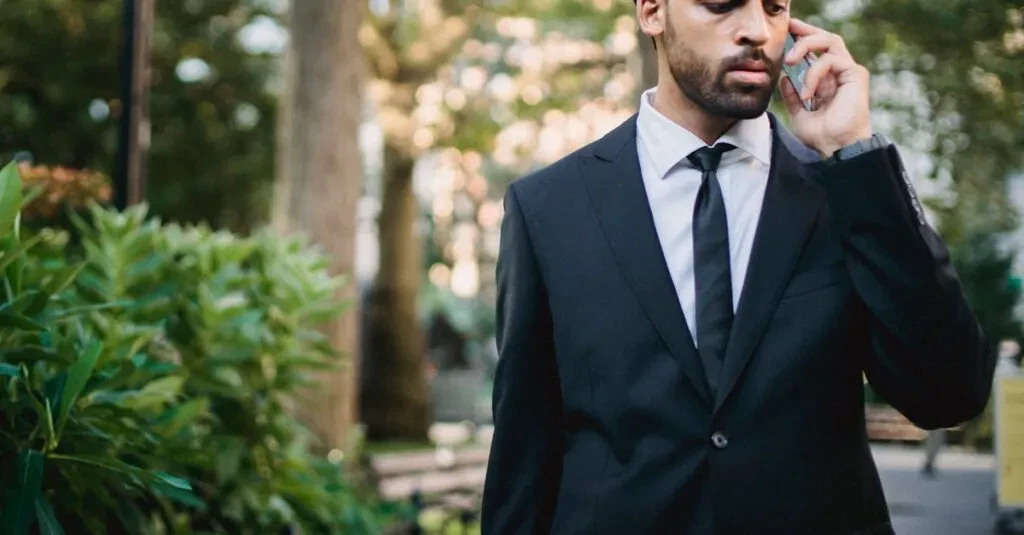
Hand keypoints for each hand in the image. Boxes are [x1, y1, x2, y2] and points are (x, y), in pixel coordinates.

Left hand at [780, 19, 872, 157]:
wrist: (836, 149)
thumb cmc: (821, 136)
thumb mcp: (799, 114)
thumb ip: (792, 96)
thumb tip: (784, 78)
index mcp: (828, 80)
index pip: (816, 51)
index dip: (802, 38)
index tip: (785, 32)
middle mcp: (840, 72)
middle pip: (825, 38)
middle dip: (805, 30)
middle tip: (788, 28)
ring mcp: (849, 71)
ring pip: (829, 41)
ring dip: (805, 46)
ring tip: (788, 60)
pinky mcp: (855, 74)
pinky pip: (830, 60)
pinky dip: (813, 73)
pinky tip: (806, 93)